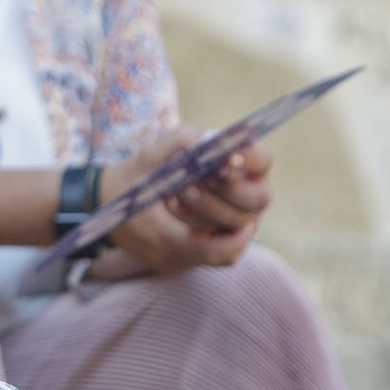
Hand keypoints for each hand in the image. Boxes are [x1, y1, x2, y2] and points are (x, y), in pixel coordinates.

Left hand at [100, 127, 270, 274]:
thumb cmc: (152, 168)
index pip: (262, 159)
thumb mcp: (157, 148)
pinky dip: (198, 233)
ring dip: (206, 208)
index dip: (249, 159)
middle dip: (229, 190)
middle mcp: (247, 195)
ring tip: (174, 195)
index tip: (225, 160)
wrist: (127, 202)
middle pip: (258, 197)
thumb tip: (203, 141)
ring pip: (239, 223)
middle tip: (196, 182)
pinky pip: (224, 251)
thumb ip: (181, 138)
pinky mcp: (223, 248)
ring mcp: (238, 223)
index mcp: (240, 164)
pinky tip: (173, 211)